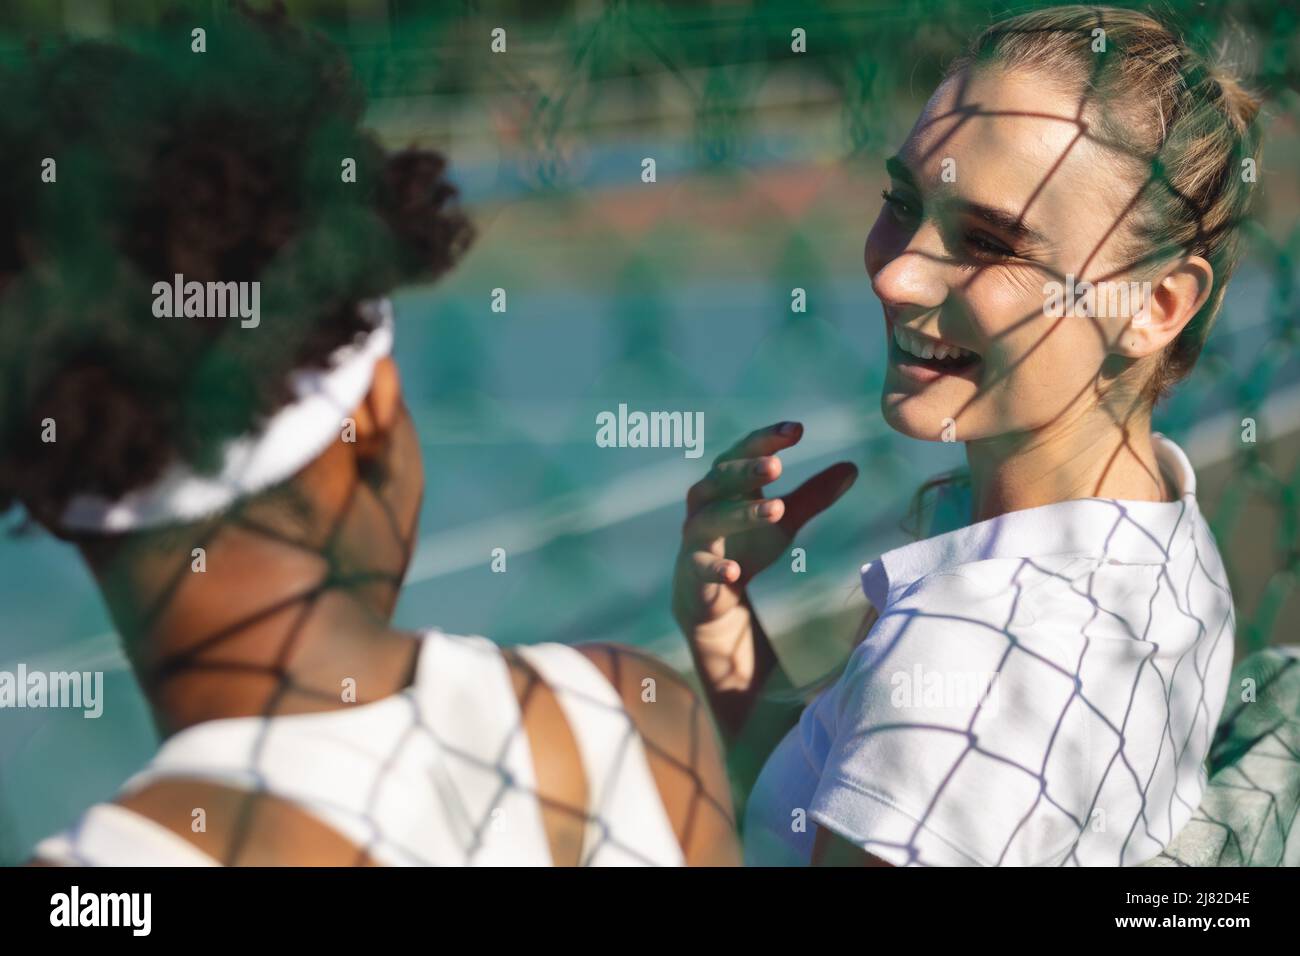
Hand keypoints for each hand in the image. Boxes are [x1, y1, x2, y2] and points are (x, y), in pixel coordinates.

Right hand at [671, 421, 857, 639]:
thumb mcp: (783, 518)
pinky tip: (734, 571)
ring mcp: (697, 534)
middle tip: (777, 465)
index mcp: (728, 482)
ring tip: (777, 510)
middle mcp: (706, 501)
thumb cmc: (745, 544)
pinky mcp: (693, 568)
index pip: (746, 451)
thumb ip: (813, 495)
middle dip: (748, 470)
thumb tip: (852, 467)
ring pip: (713, 518)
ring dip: (742, 513)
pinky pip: (702, 565)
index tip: (797, 430)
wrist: (710, 591)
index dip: (768, 439)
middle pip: (722, 477)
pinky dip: (716, 567)